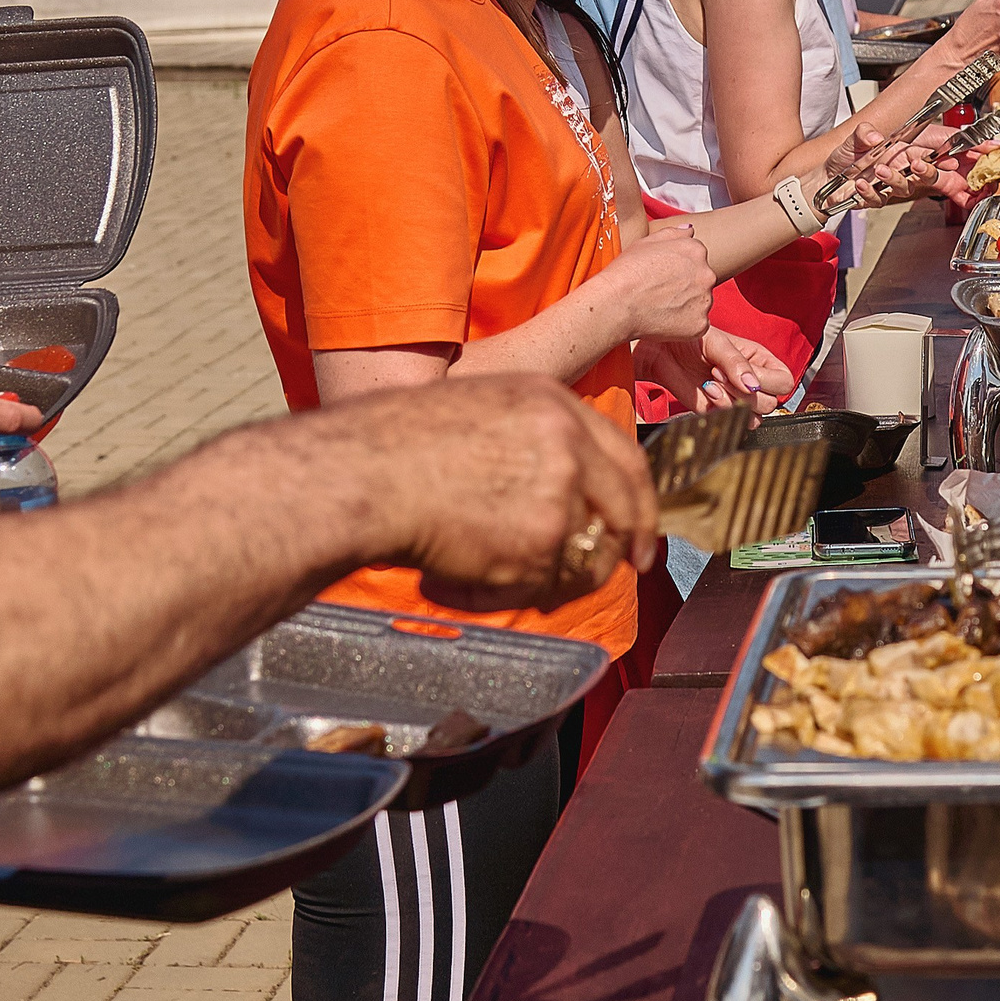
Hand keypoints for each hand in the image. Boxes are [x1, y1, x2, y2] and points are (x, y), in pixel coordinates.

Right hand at [320, 374, 658, 607]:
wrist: (360, 475)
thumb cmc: (391, 447)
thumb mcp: (479, 411)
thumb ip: (532, 443)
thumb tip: (567, 493)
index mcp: (552, 403)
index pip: (625, 457)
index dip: (639, 500)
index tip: (640, 531)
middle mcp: (568, 443)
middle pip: (624, 509)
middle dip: (626, 547)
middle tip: (623, 569)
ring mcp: (561, 492)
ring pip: (584, 559)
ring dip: (541, 579)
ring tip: (481, 574)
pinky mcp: (542, 542)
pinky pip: (540, 590)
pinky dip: (497, 597)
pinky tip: (449, 579)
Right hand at [596, 225, 713, 340]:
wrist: (616, 303)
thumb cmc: (626, 273)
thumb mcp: (646, 242)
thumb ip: (673, 234)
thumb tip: (689, 230)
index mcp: (696, 251)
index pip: (696, 259)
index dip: (677, 269)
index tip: (663, 277)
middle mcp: (706, 274)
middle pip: (701, 281)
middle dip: (686, 287)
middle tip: (660, 293)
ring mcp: (705, 301)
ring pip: (700, 303)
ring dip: (686, 306)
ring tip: (660, 308)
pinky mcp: (700, 325)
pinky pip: (696, 325)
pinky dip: (683, 325)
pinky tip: (663, 321)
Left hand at [638, 331, 791, 412]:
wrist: (661, 349)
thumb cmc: (691, 337)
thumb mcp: (717, 342)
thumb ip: (737, 363)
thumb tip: (753, 386)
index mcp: (759, 360)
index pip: (784, 381)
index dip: (766, 380)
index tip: (740, 371)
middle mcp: (752, 381)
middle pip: (771, 402)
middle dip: (743, 391)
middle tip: (719, 373)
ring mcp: (736, 398)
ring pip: (754, 417)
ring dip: (732, 402)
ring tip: (712, 384)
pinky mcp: (717, 410)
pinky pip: (730, 421)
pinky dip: (719, 410)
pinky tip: (705, 392)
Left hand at [825, 126, 939, 208]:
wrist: (825, 177)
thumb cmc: (845, 157)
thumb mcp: (854, 137)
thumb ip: (864, 133)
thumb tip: (875, 137)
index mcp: (900, 151)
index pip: (927, 153)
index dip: (942, 156)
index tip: (949, 157)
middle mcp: (898, 168)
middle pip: (924, 174)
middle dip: (927, 171)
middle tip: (918, 164)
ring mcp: (888, 185)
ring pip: (904, 187)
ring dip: (894, 179)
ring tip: (880, 170)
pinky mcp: (875, 198)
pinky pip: (879, 198)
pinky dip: (870, 192)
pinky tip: (862, 184)